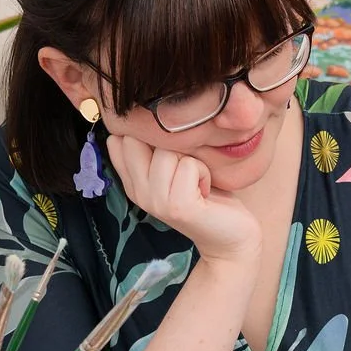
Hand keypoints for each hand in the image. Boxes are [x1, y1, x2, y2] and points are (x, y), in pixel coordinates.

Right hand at [106, 133, 260, 263]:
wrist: (231, 236)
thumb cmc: (207, 194)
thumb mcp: (174, 167)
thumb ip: (153, 149)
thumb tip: (138, 114)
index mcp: (133, 182)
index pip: (119, 140)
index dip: (148, 135)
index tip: (170, 154)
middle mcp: (138, 192)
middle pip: (141, 140)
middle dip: (171, 146)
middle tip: (187, 170)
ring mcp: (156, 201)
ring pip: (168, 152)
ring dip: (192, 161)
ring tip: (197, 182)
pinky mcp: (178, 206)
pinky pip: (189, 166)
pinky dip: (204, 173)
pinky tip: (205, 191)